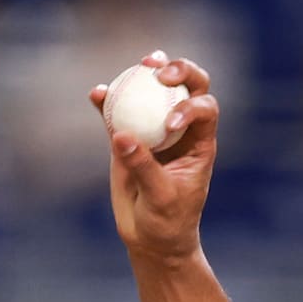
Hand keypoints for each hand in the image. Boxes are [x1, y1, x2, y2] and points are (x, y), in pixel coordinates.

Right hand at [88, 50, 218, 261]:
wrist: (150, 237)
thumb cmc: (167, 221)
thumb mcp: (160, 198)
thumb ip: (144, 166)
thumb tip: (122, 134)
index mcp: (200, 143)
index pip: (205, 110)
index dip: (191, 106)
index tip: (170, 124)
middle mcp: (181, 130)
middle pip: (189, 89)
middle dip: (181, 72)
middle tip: (160, 72)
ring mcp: (153, 130)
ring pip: (153, 92)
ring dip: (146, 74)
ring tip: (140, 65)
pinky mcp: (128, 137)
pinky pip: (117, 112)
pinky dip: (108, 100)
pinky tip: (96, 93)